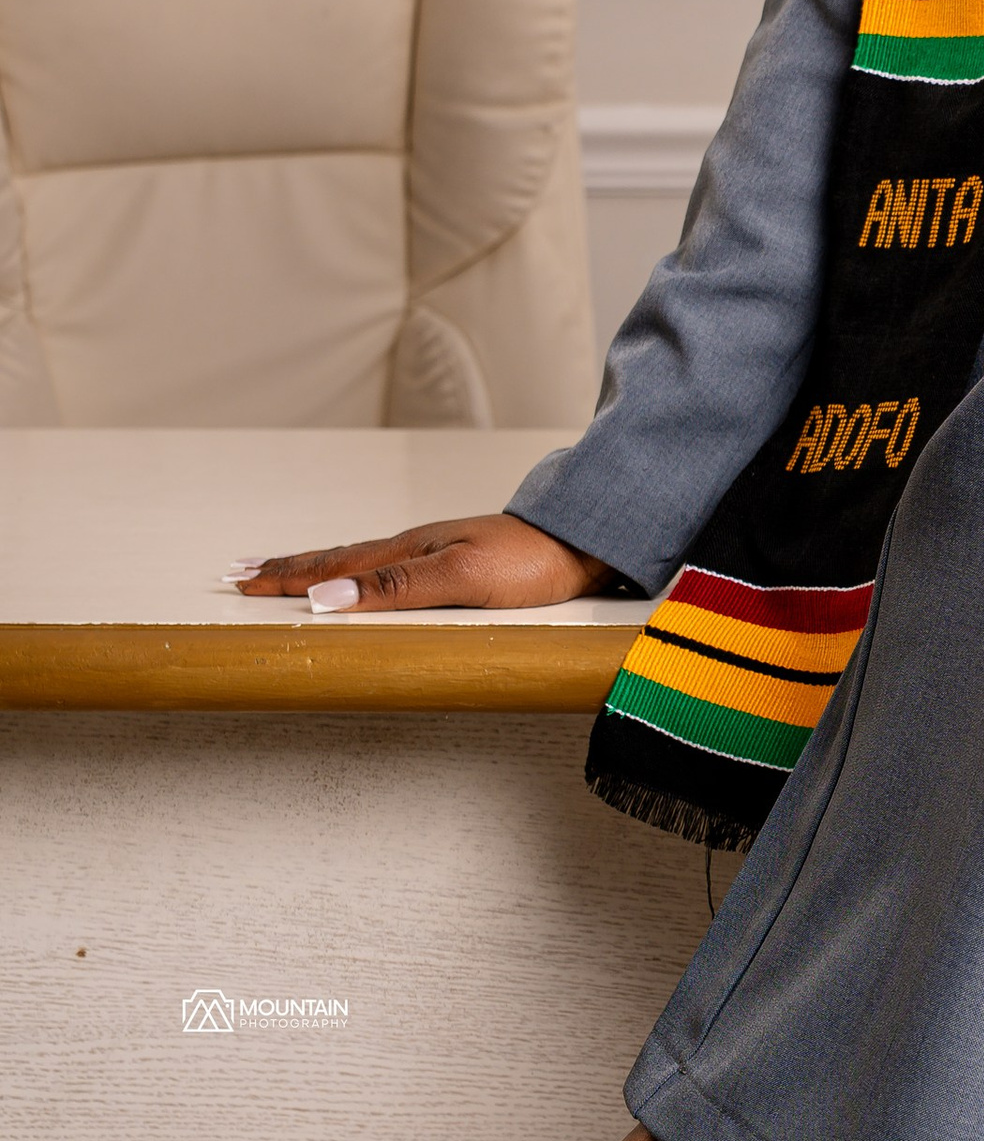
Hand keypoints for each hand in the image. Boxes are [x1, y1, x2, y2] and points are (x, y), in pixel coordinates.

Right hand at [227, 514, 610, 614]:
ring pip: (360, 561)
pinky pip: (388, 569)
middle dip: (286, 568)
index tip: (241, 580)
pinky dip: (357, 572)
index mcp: (408, 552)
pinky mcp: (458, 564)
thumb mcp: (460, 578)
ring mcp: (435, 553)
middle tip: (240, 572)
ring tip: (284, 571)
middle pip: (337, 559)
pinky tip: (362, 577)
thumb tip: (327, 598)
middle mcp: (415, 549)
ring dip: (316, 568)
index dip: (286, 577)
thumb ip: (394, 588)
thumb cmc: (530, 563)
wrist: (585, 542)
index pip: (333, 567)